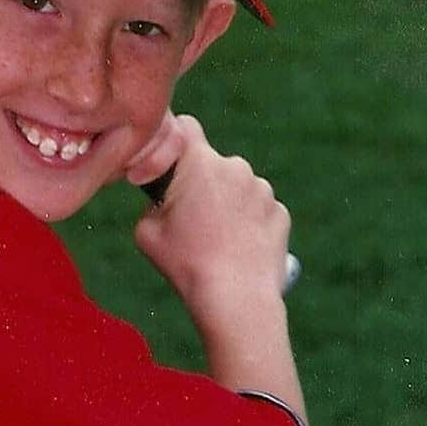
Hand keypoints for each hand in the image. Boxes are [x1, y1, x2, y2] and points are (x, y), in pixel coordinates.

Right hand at [132, 115, 290, 317]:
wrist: (236, 298)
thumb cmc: (186, 264)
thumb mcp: (145, 232)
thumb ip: (152, 204)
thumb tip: (163, 201)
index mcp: (200, 164)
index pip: (185, 126)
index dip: (174, 139)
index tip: (168, 160)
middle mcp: (236, 167)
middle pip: (212, 164)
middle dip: (202, 184)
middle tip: (190, 220)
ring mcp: (263, 190)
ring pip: (237, 187)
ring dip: (227, 204)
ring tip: (216, 240)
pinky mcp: (281, 212)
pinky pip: (258, 209)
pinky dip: (248, 223)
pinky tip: (237, 248)